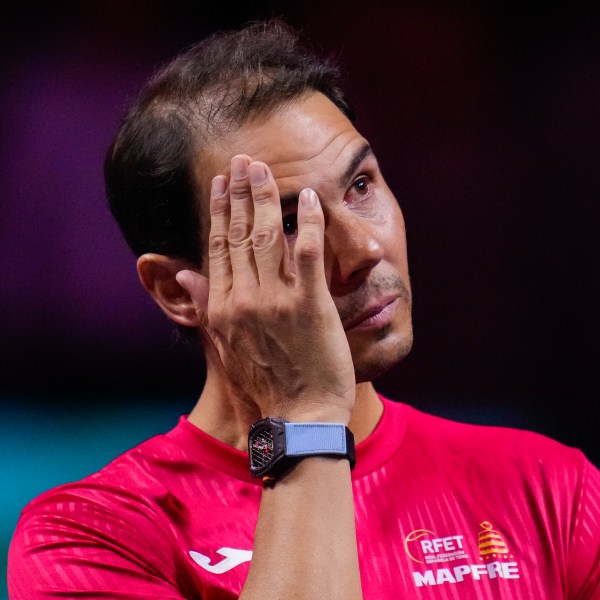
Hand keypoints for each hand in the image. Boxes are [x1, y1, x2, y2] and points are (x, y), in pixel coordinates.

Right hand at [176, 155, 354, 421]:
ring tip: (263, 168)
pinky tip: (308, 196)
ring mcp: (276, 301)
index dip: (218, 212)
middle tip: (242, 161)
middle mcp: (243, 298)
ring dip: (264, 197)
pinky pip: (307, 254)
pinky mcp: (309, 305)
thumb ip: (207, 306)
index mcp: (223, 307)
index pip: (218, 248)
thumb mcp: (225, 347)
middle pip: (238, 234)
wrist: (298, 418)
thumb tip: (185, 274)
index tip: (220, 184)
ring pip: (266, 236)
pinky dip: (307, 222)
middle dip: (239, 193)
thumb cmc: (265, 385)